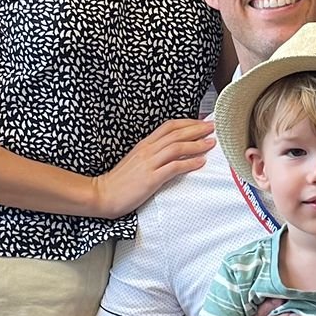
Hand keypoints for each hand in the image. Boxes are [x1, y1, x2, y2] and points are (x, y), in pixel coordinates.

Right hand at [92, 119, 214, 219]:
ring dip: (197, 144)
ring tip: (211, 143)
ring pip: (177, 147)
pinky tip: (201, 162)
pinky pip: (174, 167)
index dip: (188, 122)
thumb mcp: (136, 160)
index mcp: (144, 144)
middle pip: (176, 133)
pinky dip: (189, 163)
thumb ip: (152, 153)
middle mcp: (147, 150)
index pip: (169, 126)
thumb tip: (170, 150)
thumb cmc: (119, 180)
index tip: (202, 122)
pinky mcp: (151, 179)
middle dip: (197, 129)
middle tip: (213, 127)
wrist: (102, 194)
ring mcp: (149, 164)